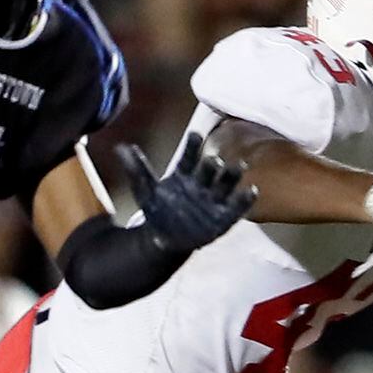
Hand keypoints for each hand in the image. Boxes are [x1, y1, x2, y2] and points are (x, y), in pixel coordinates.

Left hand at [117, 132, 255, 252]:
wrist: (166, 237)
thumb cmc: (158, 210)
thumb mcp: (145, 190)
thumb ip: (136, 170)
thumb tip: (121, 147)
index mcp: (184, 174)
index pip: (189, 157)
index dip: (193, 147)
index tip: (195, 135)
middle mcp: (202, 183)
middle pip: (209, 171)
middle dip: (212, 165)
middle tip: (214, 159)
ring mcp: (214, 199)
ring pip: (225, 185)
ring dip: (232, 177)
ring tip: (239, 167)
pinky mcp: (224, 217)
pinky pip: (236, 208)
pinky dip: (244, 201)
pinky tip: (251, 192)